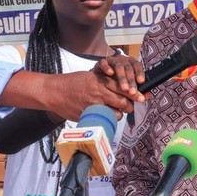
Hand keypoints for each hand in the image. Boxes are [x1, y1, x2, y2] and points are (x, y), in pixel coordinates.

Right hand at [0, 69, 144, 119]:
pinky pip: (105, 119)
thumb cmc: (72, 83)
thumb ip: (104, 81)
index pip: (123, 86)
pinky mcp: (89, 115)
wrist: (53, 92)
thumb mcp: (90, 76)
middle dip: (130, 104)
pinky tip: (108, 116)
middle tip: (133, 104)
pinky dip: (109, 119)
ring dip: (120, 113)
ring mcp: (94, 105)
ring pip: (116, 112)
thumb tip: (120, 86)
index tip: (143, 95)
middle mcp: (99, 92)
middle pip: (123, 100)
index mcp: (100, 80)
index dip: (135, 92)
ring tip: (119, 110)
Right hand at [93, 55, 146, 98]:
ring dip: (122, 77)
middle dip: (131, 80)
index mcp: (130, 64)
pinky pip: (104, 63)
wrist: (98, 79)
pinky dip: (107, 67)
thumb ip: (135, 90)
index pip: (137, 65)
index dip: (140, 73)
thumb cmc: (115, 83)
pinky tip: (110, 73)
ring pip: (119, 66)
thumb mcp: (126, 85)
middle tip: (133, 92)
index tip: (141, 82)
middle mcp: (122, 60)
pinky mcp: (100, 63)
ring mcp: (111, 61)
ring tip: (124, 88)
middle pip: (129, 68)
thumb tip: (147, 97)